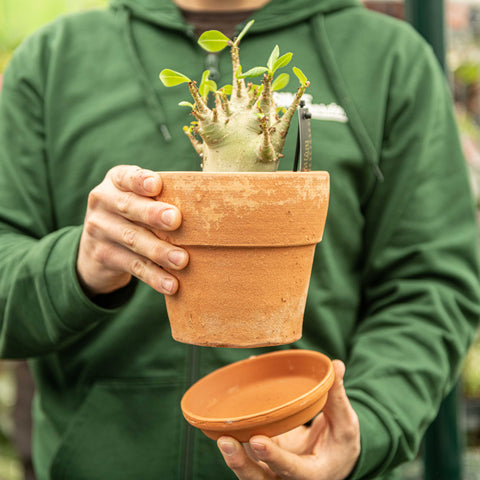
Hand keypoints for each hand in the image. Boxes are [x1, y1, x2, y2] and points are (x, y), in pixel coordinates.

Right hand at [77, 165, 188, 296]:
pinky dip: (154, 276)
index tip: (156, 185)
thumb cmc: (132, 216)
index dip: (140, 180)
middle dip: (153, 214)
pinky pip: (133, 266)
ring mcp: (99, 230)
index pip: (126, 177)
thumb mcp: (137, 200)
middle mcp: (103, 202)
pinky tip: (171, 284)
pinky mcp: (103, 256)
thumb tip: (203, 208)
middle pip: (129, 207)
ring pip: (133, 240)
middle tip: (176, 220)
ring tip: (182, 260)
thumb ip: (159, 198)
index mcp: (115, 182)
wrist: (95, 249)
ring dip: (159, 251)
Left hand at [217, 360, 359, 479]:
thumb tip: (336, 365)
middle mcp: (287, 477)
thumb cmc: (339, 443)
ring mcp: (272, 469)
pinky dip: (237, 434)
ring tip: (221, 433)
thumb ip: (337, 397)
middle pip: (260, 478)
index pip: (292, 469)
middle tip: (226, 441)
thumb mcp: (345, 424)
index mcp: (312, 473)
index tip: (257, 441)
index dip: (274, 457)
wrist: (333, 460)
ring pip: (248, 469)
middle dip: (240, 464)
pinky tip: (228, 413)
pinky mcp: (262, 458)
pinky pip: (246, 450)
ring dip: (233, 454)